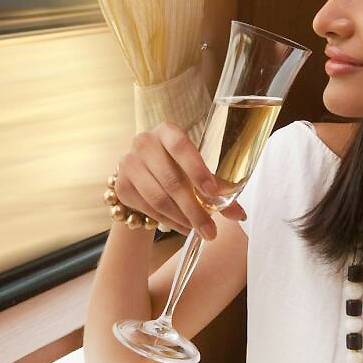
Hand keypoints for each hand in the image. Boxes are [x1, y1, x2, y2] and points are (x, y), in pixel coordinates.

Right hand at [114, 123, 245, 240]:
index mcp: (167, 131)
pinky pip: (148, 209)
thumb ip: (218, 187)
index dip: (197, 170)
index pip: (181, 147)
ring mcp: (129, 163)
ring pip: (158, 199)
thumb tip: (240, 214)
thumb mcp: (196, 168)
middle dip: (194, 209)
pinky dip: (169, 222)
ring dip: (182, 219)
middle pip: (171, 180)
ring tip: (199, 231)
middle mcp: (144, 143)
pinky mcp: (122, 185)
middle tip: (211, 230)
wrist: (143, 171)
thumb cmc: (177, 165)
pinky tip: (184, 228)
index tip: (213, 193)